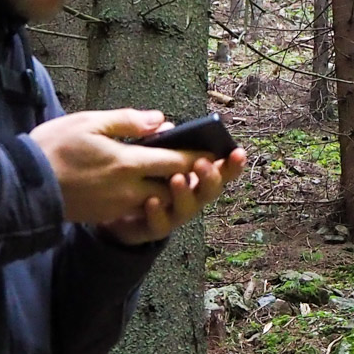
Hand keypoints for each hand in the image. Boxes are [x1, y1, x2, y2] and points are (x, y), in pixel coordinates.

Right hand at [28, 108, 215, 226]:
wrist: (24, 185)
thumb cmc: (54, 148)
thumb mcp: (90, 122)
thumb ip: (129, 121)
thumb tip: (161, 120)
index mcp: (128, 163)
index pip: (177, 162)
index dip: (199, 157)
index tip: (217, 151)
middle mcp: (130, 189)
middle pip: (174, 185)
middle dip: (192, 176)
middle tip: (207, 165)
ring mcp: (120, 205)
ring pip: (159, 198)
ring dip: (172, 187)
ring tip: (181, 172)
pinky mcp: (108, 215)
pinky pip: (139, 207)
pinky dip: (151, 196)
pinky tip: (150, 182)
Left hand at [98, 146, 246, 245]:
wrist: (115, 211)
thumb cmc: (139, 176)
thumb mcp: (149, 152)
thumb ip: (161, 139)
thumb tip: (165, 124)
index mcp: (194, 175)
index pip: (220, 169)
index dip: (231, 163)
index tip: (238, 152)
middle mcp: (191, 196)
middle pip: (209, 190)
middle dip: (210, 177)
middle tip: (202, 163)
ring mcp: (174, 214)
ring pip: (187, 208)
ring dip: (184, 194)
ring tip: (177, 179)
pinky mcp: (153, 228)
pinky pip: (159, 224)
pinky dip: (158, 213)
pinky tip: (152, 201)